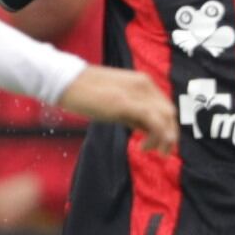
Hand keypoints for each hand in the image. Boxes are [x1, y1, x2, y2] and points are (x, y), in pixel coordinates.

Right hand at [58, 63, 181, 155]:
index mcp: (142, 81)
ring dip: (165, 139)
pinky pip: (154, 121)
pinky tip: (144, 148)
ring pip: (166, 118)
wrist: (65, 82)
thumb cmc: (85, 92)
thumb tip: (145, 128)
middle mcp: (144, 85)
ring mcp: (137, 94)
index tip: (158, 142)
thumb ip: (132, 112)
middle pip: (170, 112)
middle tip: (160, 152)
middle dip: (170, 135)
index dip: (167, 126)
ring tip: (150, 151)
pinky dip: (157, 136)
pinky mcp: (127, 104)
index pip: (165, 105)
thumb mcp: (115, 102)